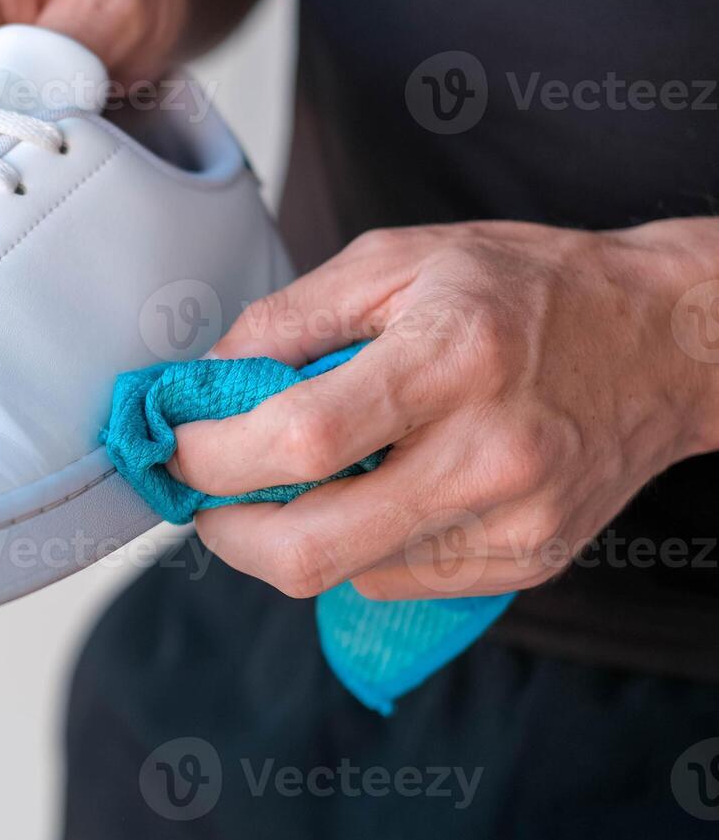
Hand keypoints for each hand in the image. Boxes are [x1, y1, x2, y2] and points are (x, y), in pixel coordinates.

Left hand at [169, 219, 718, 600]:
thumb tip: (203, 386)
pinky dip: (353, 543)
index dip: (211, 456)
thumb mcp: (396, 260)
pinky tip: (372, 488)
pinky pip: (394, 579)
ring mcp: (512, 523)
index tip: (176, 447)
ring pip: (343, 574)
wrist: (664, 342)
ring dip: (287, 533)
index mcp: (450, 358)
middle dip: (225, 531)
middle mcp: (487, 455)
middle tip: (205, 492)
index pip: (298, 440)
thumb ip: (287, 321)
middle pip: (309, 548)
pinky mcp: (525, 563)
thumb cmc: (526, 288)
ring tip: (296, 474)